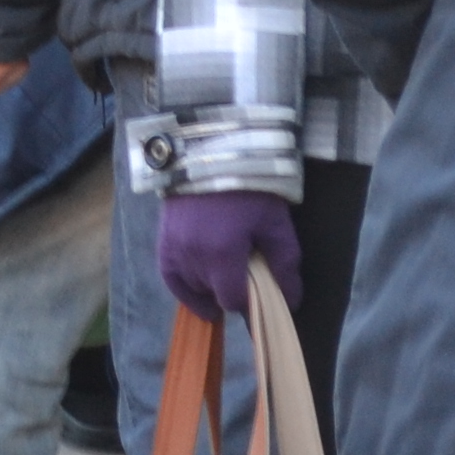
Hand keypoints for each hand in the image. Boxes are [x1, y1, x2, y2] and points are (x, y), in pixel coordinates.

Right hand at [156, 188, 303, 321]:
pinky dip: (186, 289)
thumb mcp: (275, 222)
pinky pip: (171, 279)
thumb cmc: (250, 187)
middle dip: (233, 292)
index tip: (264, 295)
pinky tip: (200, 293)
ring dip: (212, 287)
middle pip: (214, 295)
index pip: (233, 300)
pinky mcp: (163, 242)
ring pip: (195, 288)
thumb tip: (291, 301)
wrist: (212, 152)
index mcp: (221, 253)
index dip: (251, 302)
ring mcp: (173, 250)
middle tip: (250, 278)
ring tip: (228, 275)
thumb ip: (284, 264)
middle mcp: (192, 257)